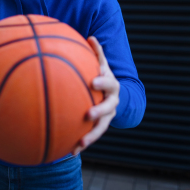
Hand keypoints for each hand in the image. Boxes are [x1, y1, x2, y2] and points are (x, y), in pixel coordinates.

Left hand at [73, 36, 119, 154]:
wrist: (118, 97)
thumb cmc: (103, 77)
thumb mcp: (102, 65)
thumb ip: (97, 53)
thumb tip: (91, 37)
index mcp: (111, 85)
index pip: (108, 82)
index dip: (101, 82)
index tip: (92, 82)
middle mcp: (112, 101)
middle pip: (108, 108)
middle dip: (99, 111)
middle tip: (88, 114)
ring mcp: (108, 116)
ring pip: (101, 127)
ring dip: (92, 136)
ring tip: (80, 143)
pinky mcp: (100, 127)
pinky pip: (91, 136)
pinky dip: (82, 144)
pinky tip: (70, 152)